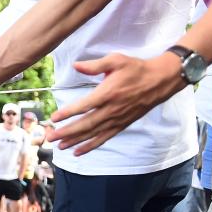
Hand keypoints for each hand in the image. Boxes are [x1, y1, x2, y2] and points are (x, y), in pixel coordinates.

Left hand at [47, 52, 183, 155]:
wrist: (160, 80)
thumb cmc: (136, 68)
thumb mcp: (116, 60)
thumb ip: (95, 65)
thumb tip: (75, 65)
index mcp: (108, 93)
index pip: (84, 106)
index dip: (68, 113)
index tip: (54, 118)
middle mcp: (111, 109)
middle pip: (86, 124)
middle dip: (67, 132)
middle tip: (50, 137)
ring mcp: (117, 119)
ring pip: (93, 134)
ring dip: (75, 141)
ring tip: (60, 146)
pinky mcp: (122, 124)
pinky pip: (104, 138)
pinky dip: (91, 146)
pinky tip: (78, 151)